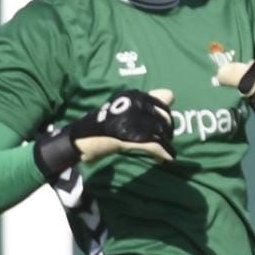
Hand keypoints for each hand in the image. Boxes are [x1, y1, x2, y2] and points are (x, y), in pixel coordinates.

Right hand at [34, 88, 174, 176]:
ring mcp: (131, 121)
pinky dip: (162, 154)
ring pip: (161, 132)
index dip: (167, 116)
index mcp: (134, 96)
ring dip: (166, 144)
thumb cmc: (106, 125)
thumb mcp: (126, 110)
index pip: (164, 100)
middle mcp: (134, 105)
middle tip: (166, 141)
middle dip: (168, 131)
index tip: (165, 127)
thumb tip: (171, 94)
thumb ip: (147, 103)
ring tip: (165, 152)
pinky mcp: (129, 138)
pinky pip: (153, 145)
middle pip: (164, 118)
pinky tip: (165, 159)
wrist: (83, 138)